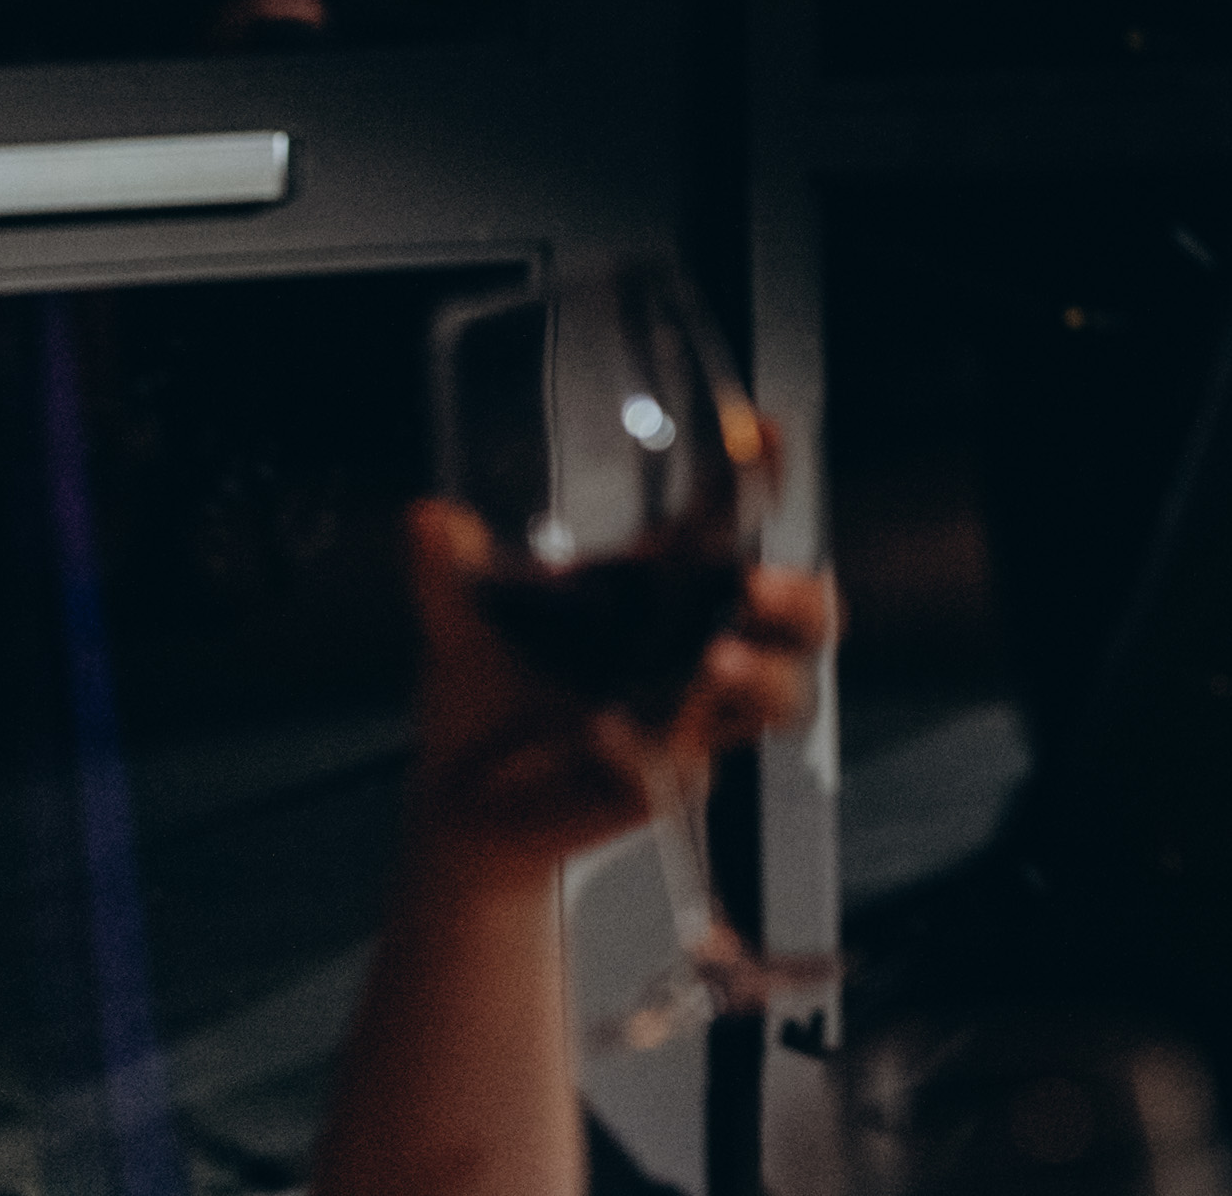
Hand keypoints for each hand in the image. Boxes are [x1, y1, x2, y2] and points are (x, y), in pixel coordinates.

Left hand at [397, 502, 833, 907]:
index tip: (764, 429)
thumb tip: (423, 514)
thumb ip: (448, 571)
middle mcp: (701, 645)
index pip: (738, 521)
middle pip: (808, 616)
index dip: (764, 474)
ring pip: (786, 694)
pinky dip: (645, 748)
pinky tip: (598, 732)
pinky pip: (682, 765)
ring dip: (759, 675)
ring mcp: (695, 716)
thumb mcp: (465, 622)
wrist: (459, 801)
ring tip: (714, 662)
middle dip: (800, 598)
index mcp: (668, 587)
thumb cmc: (486, 696)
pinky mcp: (667, 782)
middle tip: (754, 587)